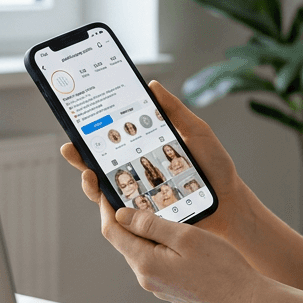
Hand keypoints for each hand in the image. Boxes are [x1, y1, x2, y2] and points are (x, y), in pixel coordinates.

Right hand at [60, 80, 249, 237]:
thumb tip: (151, 86)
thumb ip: (174, 111)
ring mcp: (139, 196)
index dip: (91, 133)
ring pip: (104, 191)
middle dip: (79, 157)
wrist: (231, 200)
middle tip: (71, 147)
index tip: (76, 122)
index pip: (111, 141)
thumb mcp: (196, 132)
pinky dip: (110, 206)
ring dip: (90, 181)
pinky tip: (106, 195)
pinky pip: (122, 214)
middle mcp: (137, 174)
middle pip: (99, 165)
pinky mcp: (146, 217)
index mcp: (144, 151)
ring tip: (88, 173)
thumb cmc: (215, 167)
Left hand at [103, 200, 263, 302]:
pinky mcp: (169, 288)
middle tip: (138, 193)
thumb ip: (151, 225)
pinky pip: (155, 260)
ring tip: (161, 211)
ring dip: (145, 231)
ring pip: (141, 251)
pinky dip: (158, 244)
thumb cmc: (221, 266)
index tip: (106, 189)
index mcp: (145, 263)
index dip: (107, 209)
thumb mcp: (186, 236)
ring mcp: (157, 285)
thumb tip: (121, 215)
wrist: (244, 299)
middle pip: (125, 242)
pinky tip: (176, 234)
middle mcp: (146, 278)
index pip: (112, 232)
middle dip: (126, 218)